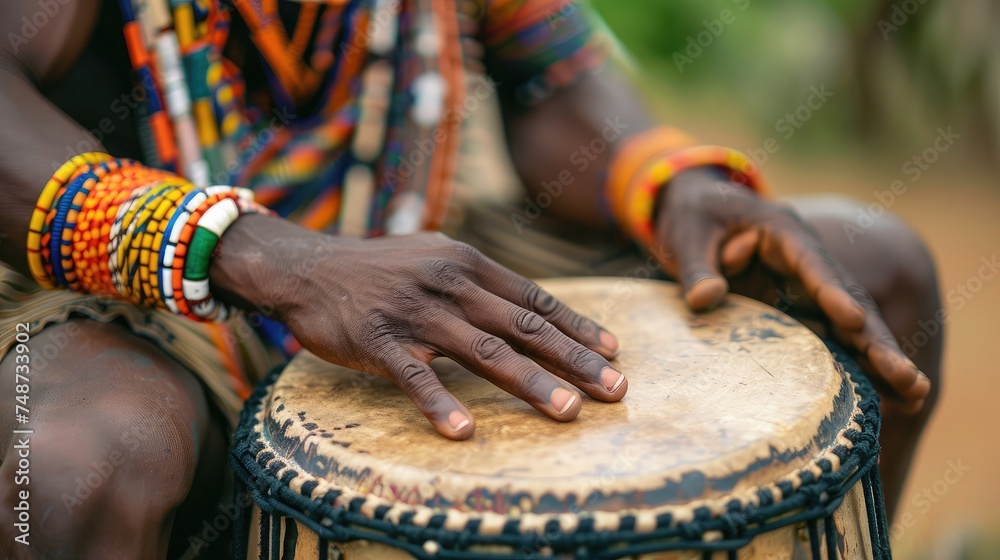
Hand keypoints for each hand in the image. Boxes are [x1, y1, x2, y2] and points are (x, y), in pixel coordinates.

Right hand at [212, 215, 625, 438]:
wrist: (309, 267)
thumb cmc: (380, 269)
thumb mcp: (435, 259)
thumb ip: (478, 281)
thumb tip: (527, 310)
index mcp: (468, 263)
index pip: (534, 299)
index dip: (577, 326)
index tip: (613, 351)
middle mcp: (451, 284)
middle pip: (524, 327)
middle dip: (575, 360)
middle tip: (614, 389)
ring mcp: (417, 313)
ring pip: (485, 351)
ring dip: (531, 383)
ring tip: (567, 412)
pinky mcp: (380, 341)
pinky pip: (416, 378)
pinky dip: (440, 404)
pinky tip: (464, 431)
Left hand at [653, 168, 929, 412]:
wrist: (694, 210)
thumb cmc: (691, 217)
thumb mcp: (685, 234)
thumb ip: (697, 266)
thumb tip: (707, 299)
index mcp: (783, 231)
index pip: (812, 262)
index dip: (832, 291)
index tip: (852, 319)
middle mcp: (806, 260)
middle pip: (848, 297)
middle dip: (877, 338)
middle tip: (908, 377)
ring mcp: (807, 286)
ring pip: (850, 322)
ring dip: (879, 357)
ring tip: (915, 395)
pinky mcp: (798, 307)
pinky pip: (830, 336)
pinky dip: (855, 363)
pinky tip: (886, 396)